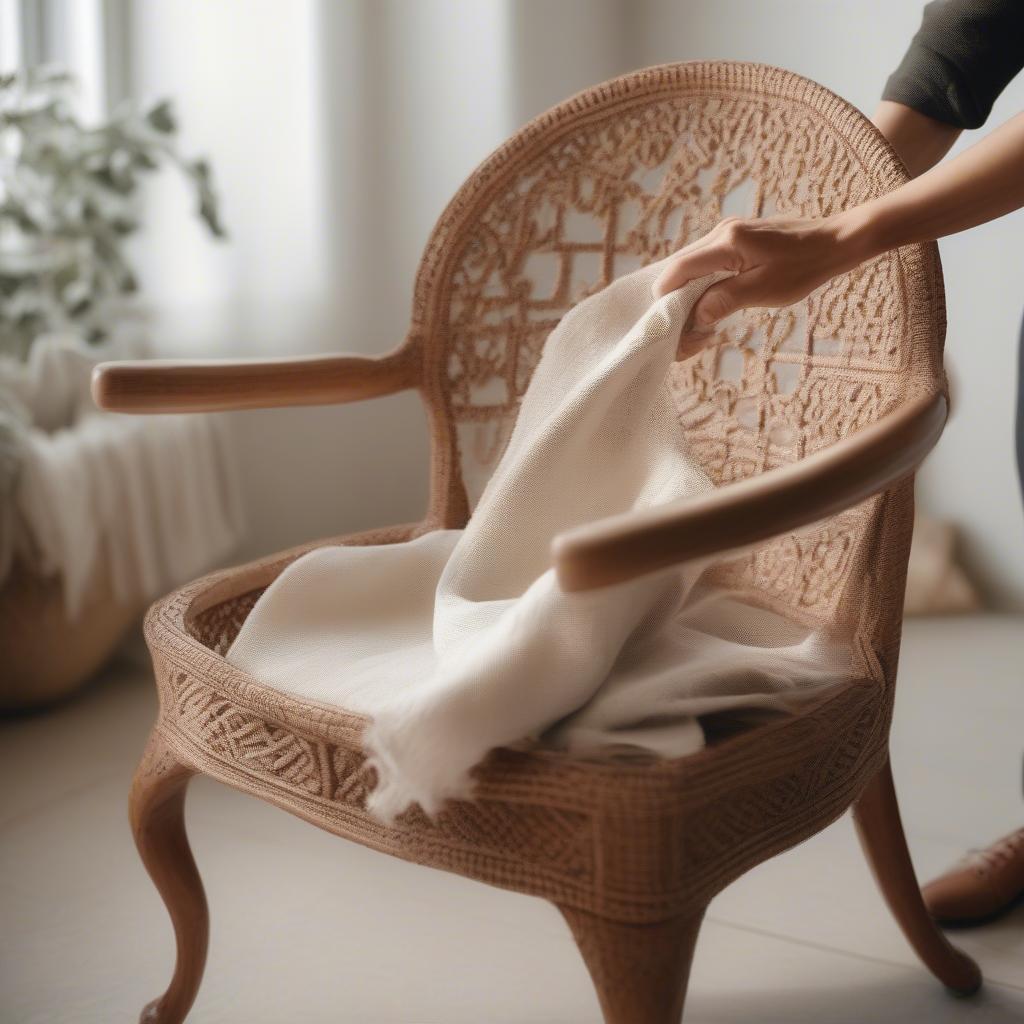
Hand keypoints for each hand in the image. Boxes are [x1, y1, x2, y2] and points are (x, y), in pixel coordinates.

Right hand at [653, 215, 869, 337]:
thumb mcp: (765, 290)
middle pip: (681, 265)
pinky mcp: (736, 236)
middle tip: (683, 326)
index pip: (680, 268)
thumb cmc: (805, 267)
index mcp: (728, 242)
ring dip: (688, 290)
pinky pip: (706, 260)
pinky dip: (702, 281)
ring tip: (698, 317)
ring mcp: (728, 231)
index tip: (666, 321)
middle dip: (675, 297)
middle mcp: (723, 231)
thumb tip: (696, 316)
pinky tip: (711, 299)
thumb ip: (726, 300)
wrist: (835, 241)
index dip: (665, 295)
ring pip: (692, 263)